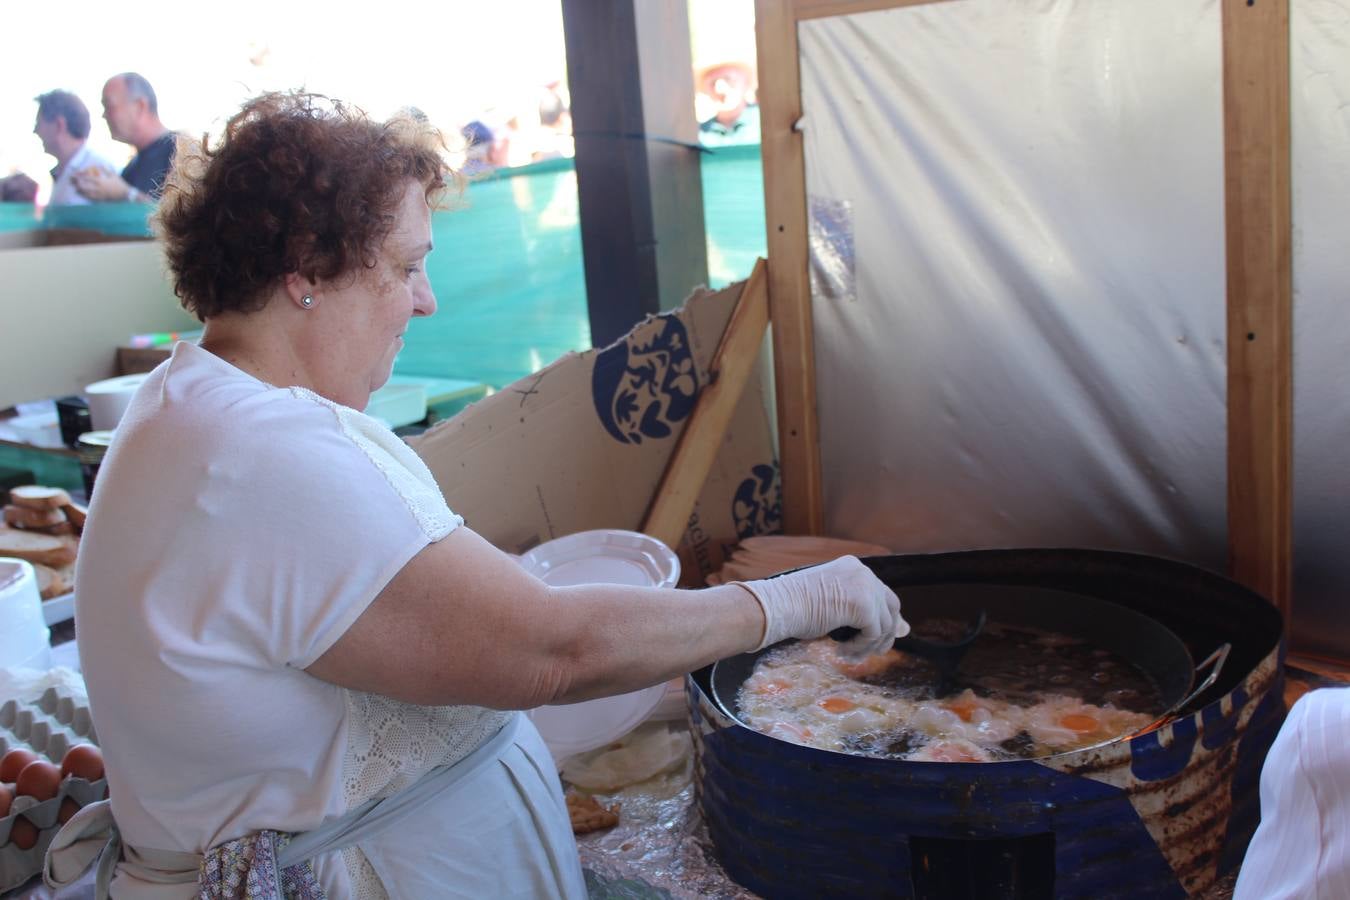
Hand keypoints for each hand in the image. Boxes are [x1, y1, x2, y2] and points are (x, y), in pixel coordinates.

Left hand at [73, 167, 132, 201]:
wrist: (126, 194)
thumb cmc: (120, 184)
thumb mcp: (114, 175)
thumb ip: (106, 170)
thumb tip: (101, 164)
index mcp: (101, 181)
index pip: (87, 178)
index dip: (80, 177)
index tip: (74, 175)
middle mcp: (99, 188)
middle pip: (85, 186)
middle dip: (78, 184)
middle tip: (72, 183)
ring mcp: (100, 194)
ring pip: (88, 193)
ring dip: (81, 192)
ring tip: (76, 190)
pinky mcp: (103, 199)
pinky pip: (93, 198)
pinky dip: (87, 197)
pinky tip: (84, 196)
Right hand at [734, 556, 908, 657]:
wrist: (778, 606)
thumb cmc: (794, 607)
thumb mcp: (834, 608)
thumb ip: (866, 614)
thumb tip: (907, 630)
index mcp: (853, 567)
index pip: (881, 592)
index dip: (883, 618)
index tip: (879, 639)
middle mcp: (863, 572)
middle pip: (891, 605)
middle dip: (887, 631)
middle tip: (876, 651)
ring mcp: (865, 586)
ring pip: (885, 624)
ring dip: (870, 645)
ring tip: (851, 655)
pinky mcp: (864, 605)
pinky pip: (873, 634)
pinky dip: (860, 647)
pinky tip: (842, 651)